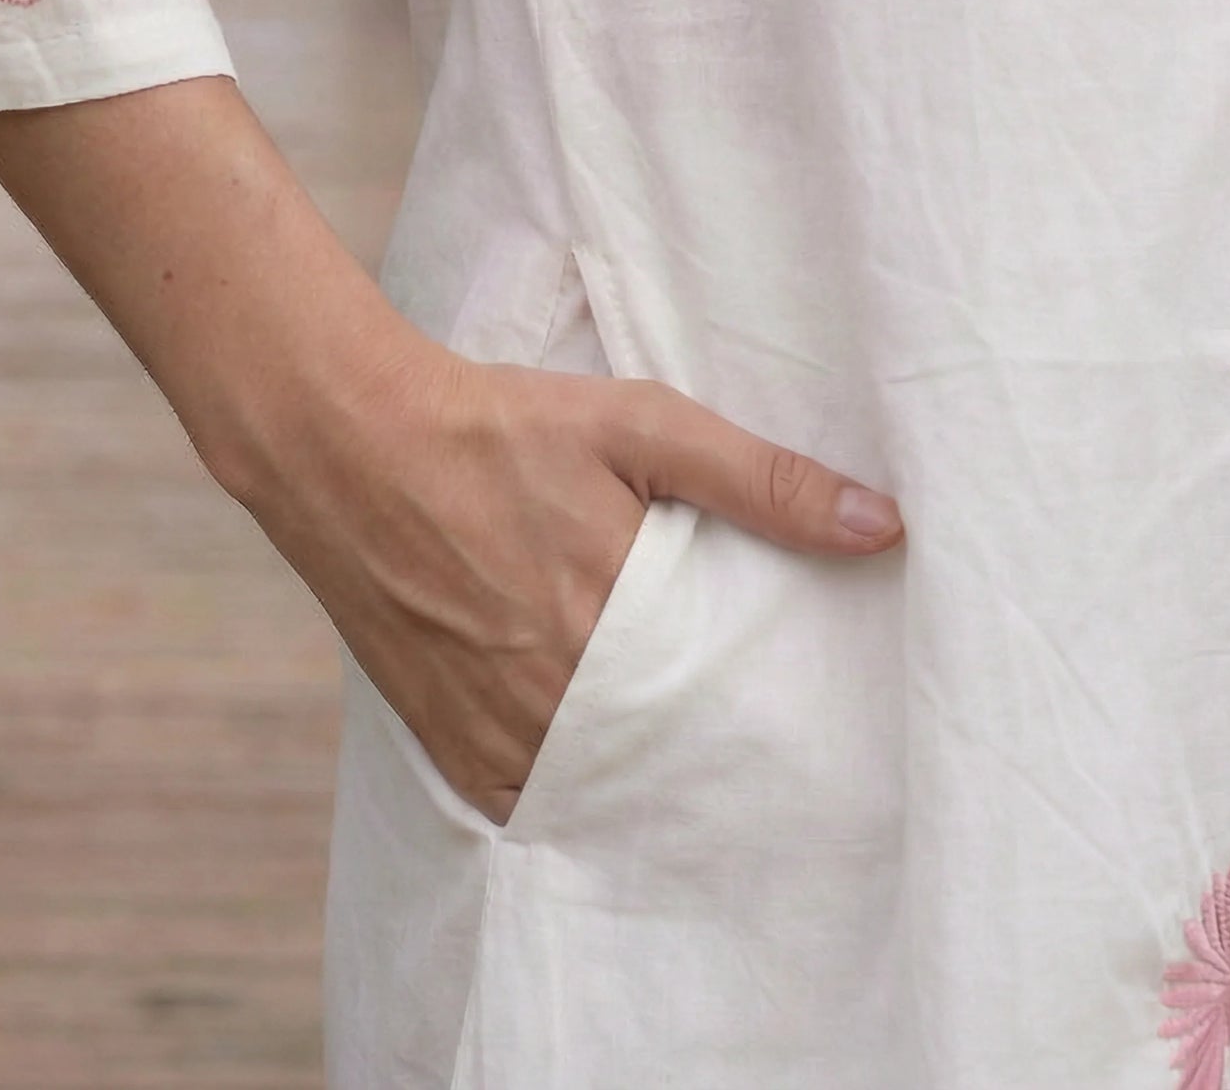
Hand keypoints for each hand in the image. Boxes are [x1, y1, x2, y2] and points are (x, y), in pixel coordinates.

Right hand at [240, 338, 904, 824]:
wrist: (346, 440)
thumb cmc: (497, 424)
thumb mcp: (635, 424)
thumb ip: (758, 477)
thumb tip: (884, 525)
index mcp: (619, 617)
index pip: (735, 709)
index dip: (776, 719)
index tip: (813, 722)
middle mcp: (560, 692)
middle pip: (677, 762)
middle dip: (719, 757)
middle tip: (767, 753)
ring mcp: (499, 726)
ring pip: (608, 793)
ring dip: (649, 781)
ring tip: (691, 760)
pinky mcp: (448, 742)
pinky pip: (534, 805)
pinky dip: (572, 796)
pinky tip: (603, 768)